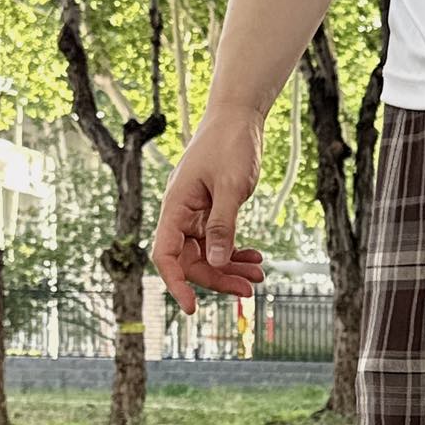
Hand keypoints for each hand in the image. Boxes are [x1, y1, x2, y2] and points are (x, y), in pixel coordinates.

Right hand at [151, 102, 267, 313]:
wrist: (237, 117)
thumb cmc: (230, 145)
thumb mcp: (231, 187)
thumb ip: (222, 226)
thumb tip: (217, 263)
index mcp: (175, 207)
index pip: (166, 255)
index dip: (176, 284)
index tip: (191, 307)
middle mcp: (180, 213)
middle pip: (190, 260)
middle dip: (218, 278)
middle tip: (249, 289)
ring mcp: (195, 213)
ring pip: (207, 253)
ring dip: (230, 267)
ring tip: (258, 275)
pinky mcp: (210, 210)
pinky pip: (218, 240)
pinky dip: (235, 251)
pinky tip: (254, 257)